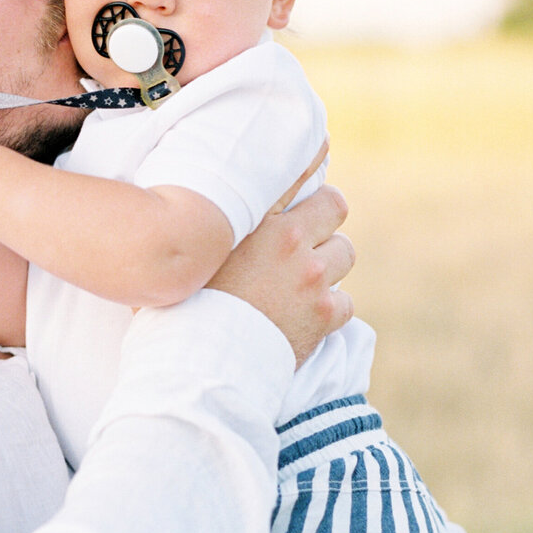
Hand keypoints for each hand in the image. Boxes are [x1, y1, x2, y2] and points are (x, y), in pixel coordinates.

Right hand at [205, 148, 353, 364]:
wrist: (202, 357)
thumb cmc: (186, 303)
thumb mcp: (199, 249)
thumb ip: (218, 222)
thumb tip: (219, 200)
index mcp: (258, 219)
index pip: (300, 175)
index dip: (304, 184)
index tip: (303, 195)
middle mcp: (290, 241)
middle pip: (335, 209)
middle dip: (323, 222)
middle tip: (305, 240)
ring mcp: (312, 277)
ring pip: (344, 253)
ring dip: (329, 263)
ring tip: (303, 279)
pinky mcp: (324, 313)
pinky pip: (345, 302)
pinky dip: (330, 308)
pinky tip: (306, 314)